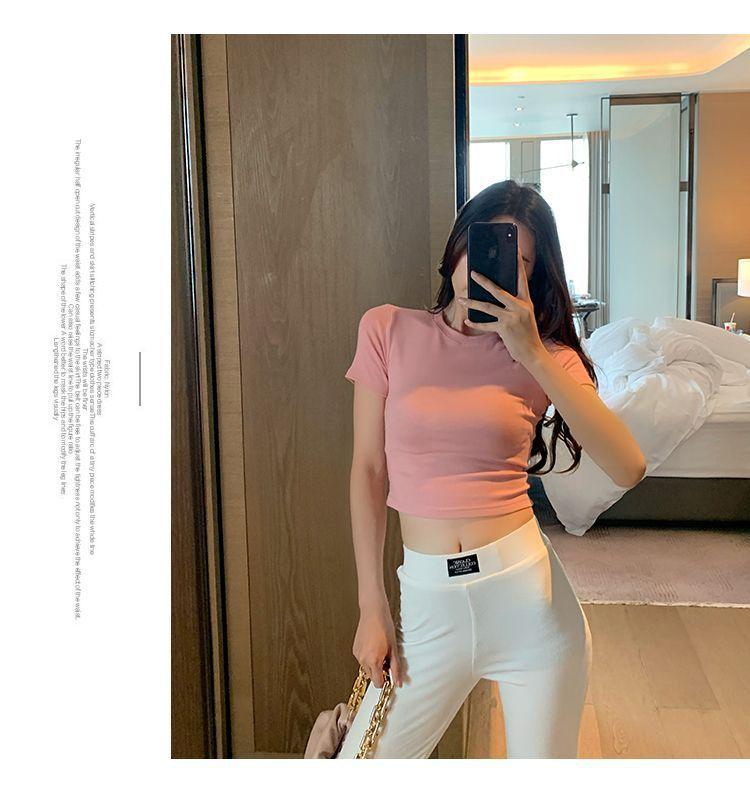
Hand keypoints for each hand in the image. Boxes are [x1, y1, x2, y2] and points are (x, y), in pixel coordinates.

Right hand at [352, 603, 402, 687]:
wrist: (373, 612)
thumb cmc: (385, 627)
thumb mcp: (393, 649)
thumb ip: (396, 668)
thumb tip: (398, 682)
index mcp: (373, 661)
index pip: (377, 683)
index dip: (385, 680)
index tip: (390, 674)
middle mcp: (363, 659)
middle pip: (371, 676)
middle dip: (379, 671)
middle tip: (387, 659)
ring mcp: (357, 654)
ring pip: (366, 668)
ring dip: (373, 664)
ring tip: (380, 650)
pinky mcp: (354, 649)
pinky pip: (362, 659)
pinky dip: (368, 657)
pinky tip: (374, 646)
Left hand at [457, 240, 544, 365]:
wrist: (532, 352)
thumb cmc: (527, 333)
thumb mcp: (525, 315)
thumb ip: (513, 305)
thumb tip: (495, 295)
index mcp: (526, 302)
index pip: (522, 279)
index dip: (518, 265)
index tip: (515, 251)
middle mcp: (520, 307)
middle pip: (498, 290)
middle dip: (484, 281)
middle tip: (473, 273)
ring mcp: (512, 317)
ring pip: (487, 306)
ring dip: (472, 303)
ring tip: (462, 299)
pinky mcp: (504, 328)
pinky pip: (486, 323)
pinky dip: (476, 322)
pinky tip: (467, 320)